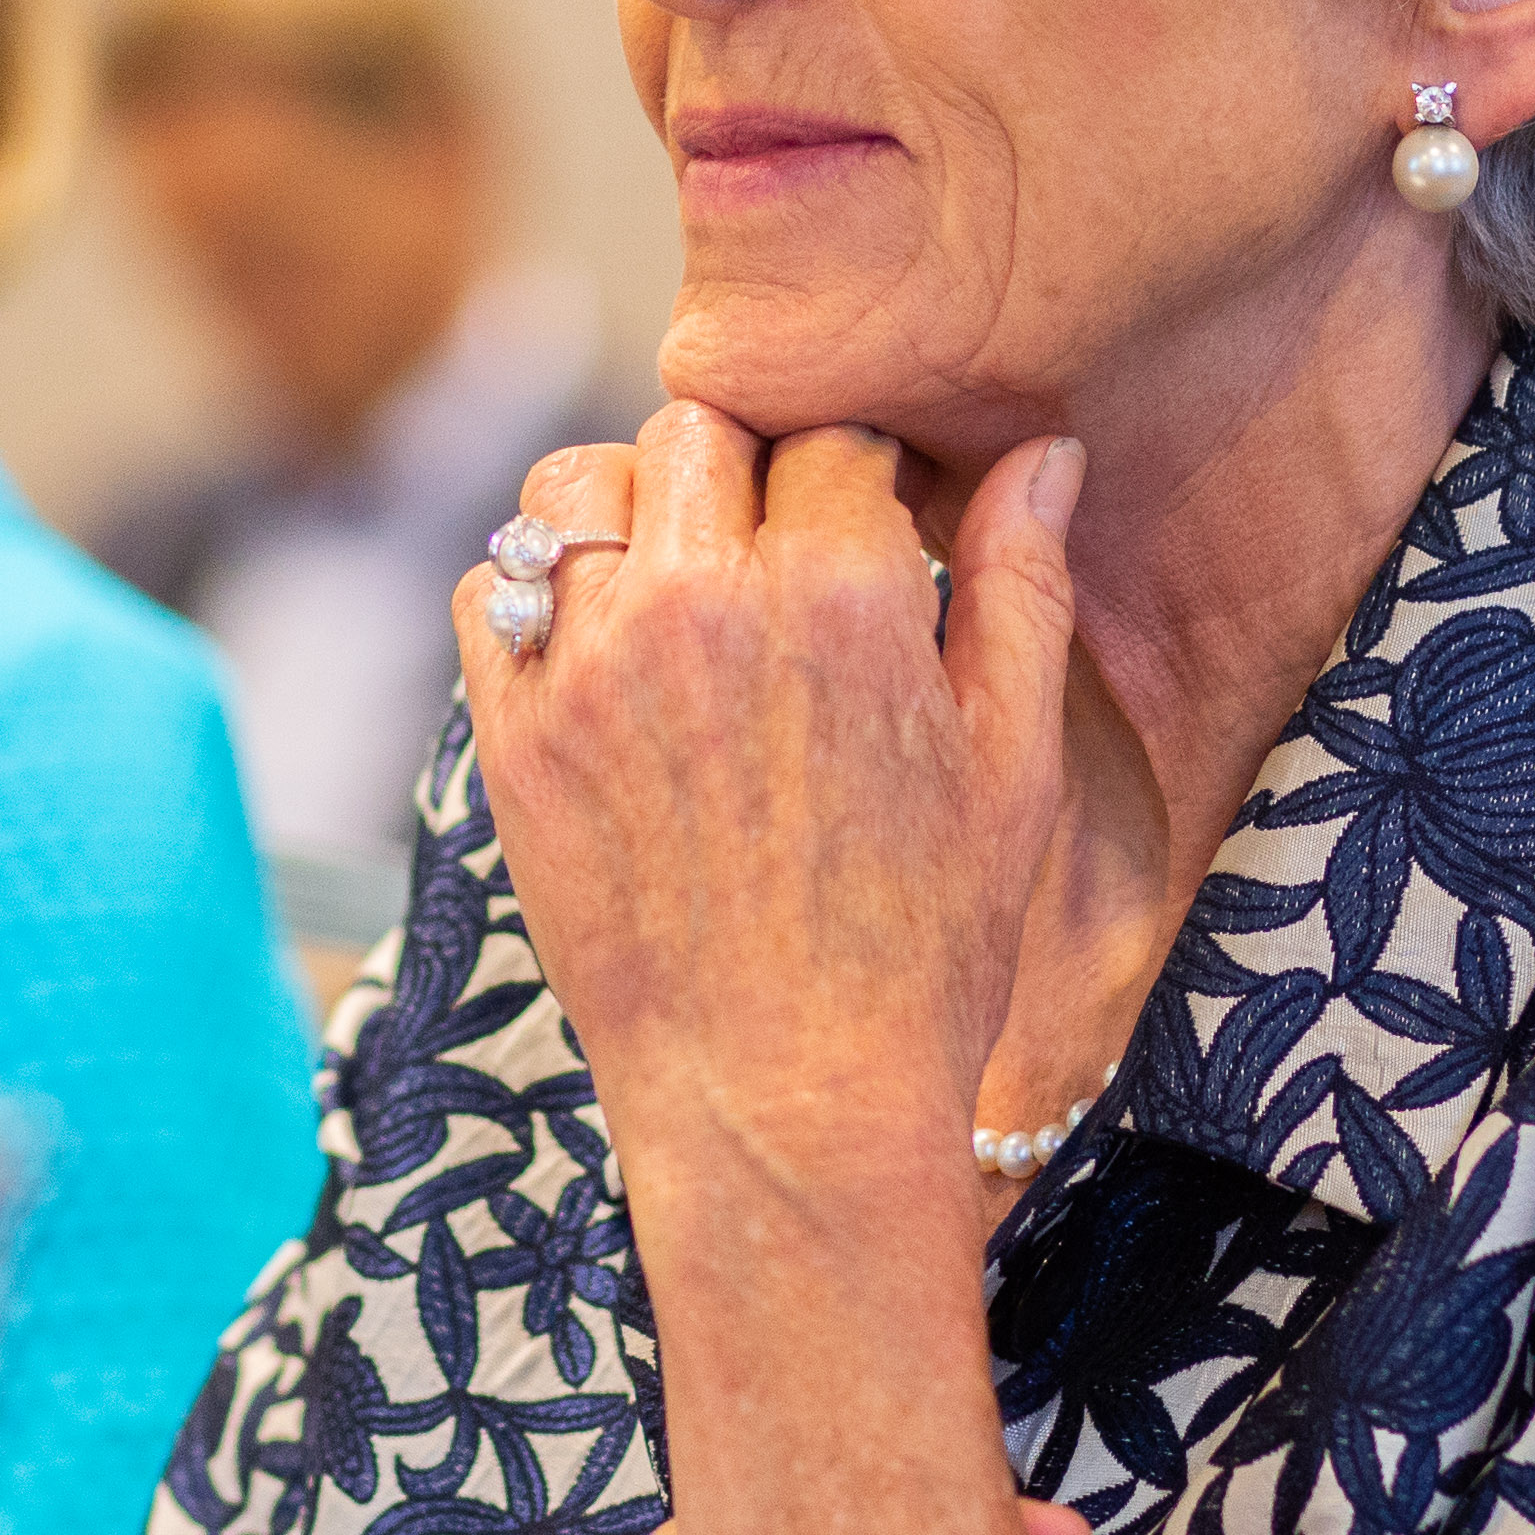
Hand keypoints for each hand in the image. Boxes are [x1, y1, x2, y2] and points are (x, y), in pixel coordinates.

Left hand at [453, 404, 1085, 1195]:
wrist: (787, 1105)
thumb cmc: (924, 951)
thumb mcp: (1012, 764)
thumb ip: (1021, 586)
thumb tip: (1042, 451)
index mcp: (847, 592)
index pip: (831, 432)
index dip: (852, 474)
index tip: (857, 528)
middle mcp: (706, 603)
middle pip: (699, 429)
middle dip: (741, 474)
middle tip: (767, 557)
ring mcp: (593, 666)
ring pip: (581, 489)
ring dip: (631, 517)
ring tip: (678, 595)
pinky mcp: (514, 737)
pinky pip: (492, 590)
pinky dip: (535, 597)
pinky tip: (599, 657)